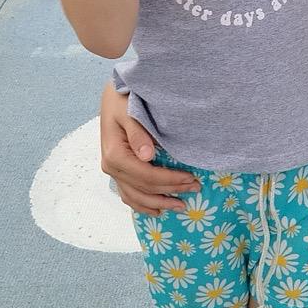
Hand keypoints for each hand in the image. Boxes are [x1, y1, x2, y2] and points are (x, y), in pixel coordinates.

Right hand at [99, 84, 197, 215]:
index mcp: (115, 155)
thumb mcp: (129, 112)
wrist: (111, 97)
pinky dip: (142, 205)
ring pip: (136, 197)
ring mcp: (112, 172)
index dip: (170, 180)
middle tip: (196, 189)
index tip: (192, 179)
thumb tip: (148, 156)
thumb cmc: (122, 101)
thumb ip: (138, 134)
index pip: (147, 176)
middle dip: (171, 191)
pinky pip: (128, 194)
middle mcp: (111, 167)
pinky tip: (157, 210)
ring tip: (180, 206)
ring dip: (159, 204)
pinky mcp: (117, 172)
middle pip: (145, 188)